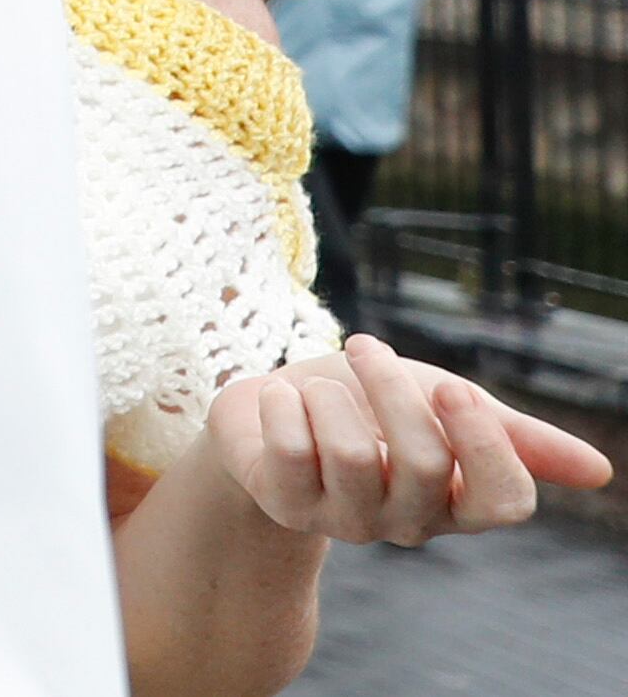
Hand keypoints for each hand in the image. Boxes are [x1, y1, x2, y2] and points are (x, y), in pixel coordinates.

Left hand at [206, 335, 612, 543]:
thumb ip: (517, 435)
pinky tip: (281, 402)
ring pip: (351, 454)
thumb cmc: (373, 403)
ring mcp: (347, 522)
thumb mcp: (446, 405)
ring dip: (329, 394)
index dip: (486, 444)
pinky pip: (289, 448)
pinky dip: (281, 404)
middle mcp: (411, 523)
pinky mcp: (286, 506)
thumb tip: (602, 471)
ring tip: (318, 388)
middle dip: (393, 389)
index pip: (507, 501)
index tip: (451, 386)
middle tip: (368, 347)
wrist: (277, 405)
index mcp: (462, 502)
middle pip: (425, 463)